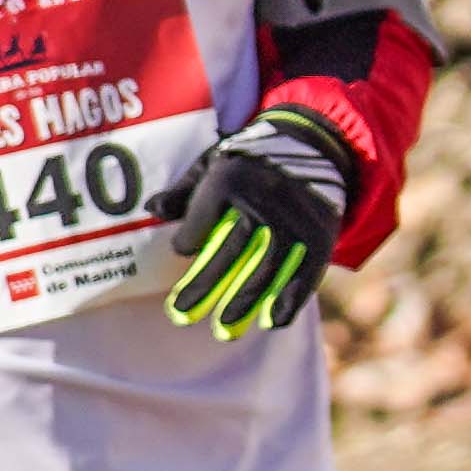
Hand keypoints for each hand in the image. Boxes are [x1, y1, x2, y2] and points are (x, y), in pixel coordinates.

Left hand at [166, 106, 364, 336]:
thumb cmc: (251, 158)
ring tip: (223, 328)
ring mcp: (293, 217)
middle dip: (204, 287)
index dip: (187, 241)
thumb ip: (184, 190)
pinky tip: (273, 321)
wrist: (312, 142)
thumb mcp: (214, 162)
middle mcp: (262, 197)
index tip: (183, 251)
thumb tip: (151, 208)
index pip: (199, 223)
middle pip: (229, 252)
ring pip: (265, 267)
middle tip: (182, 314)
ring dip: (243, 301)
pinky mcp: (319, 232)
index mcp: (229, 178)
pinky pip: (305, 271)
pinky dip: (290, 299)